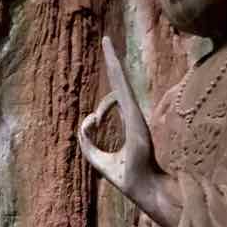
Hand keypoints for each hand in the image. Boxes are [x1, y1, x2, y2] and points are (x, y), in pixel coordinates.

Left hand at [78, 38, 180, 226]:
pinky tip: (111, 56)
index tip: (96, 110)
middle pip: (119, 83)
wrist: (143, 187)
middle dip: (112, 61)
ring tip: (106, 43)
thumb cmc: (127, 175)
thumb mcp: (99, 160)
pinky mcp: (135, 119)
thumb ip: (88, 144)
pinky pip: (124, 92)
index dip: (105, 97)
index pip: (117, 98)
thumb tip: (84, 123)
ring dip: (112, 61)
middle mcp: (133, 114)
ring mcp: (134, 115)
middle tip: (106, 40)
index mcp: (129, 122)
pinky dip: (118, 75)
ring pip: (121, 81)